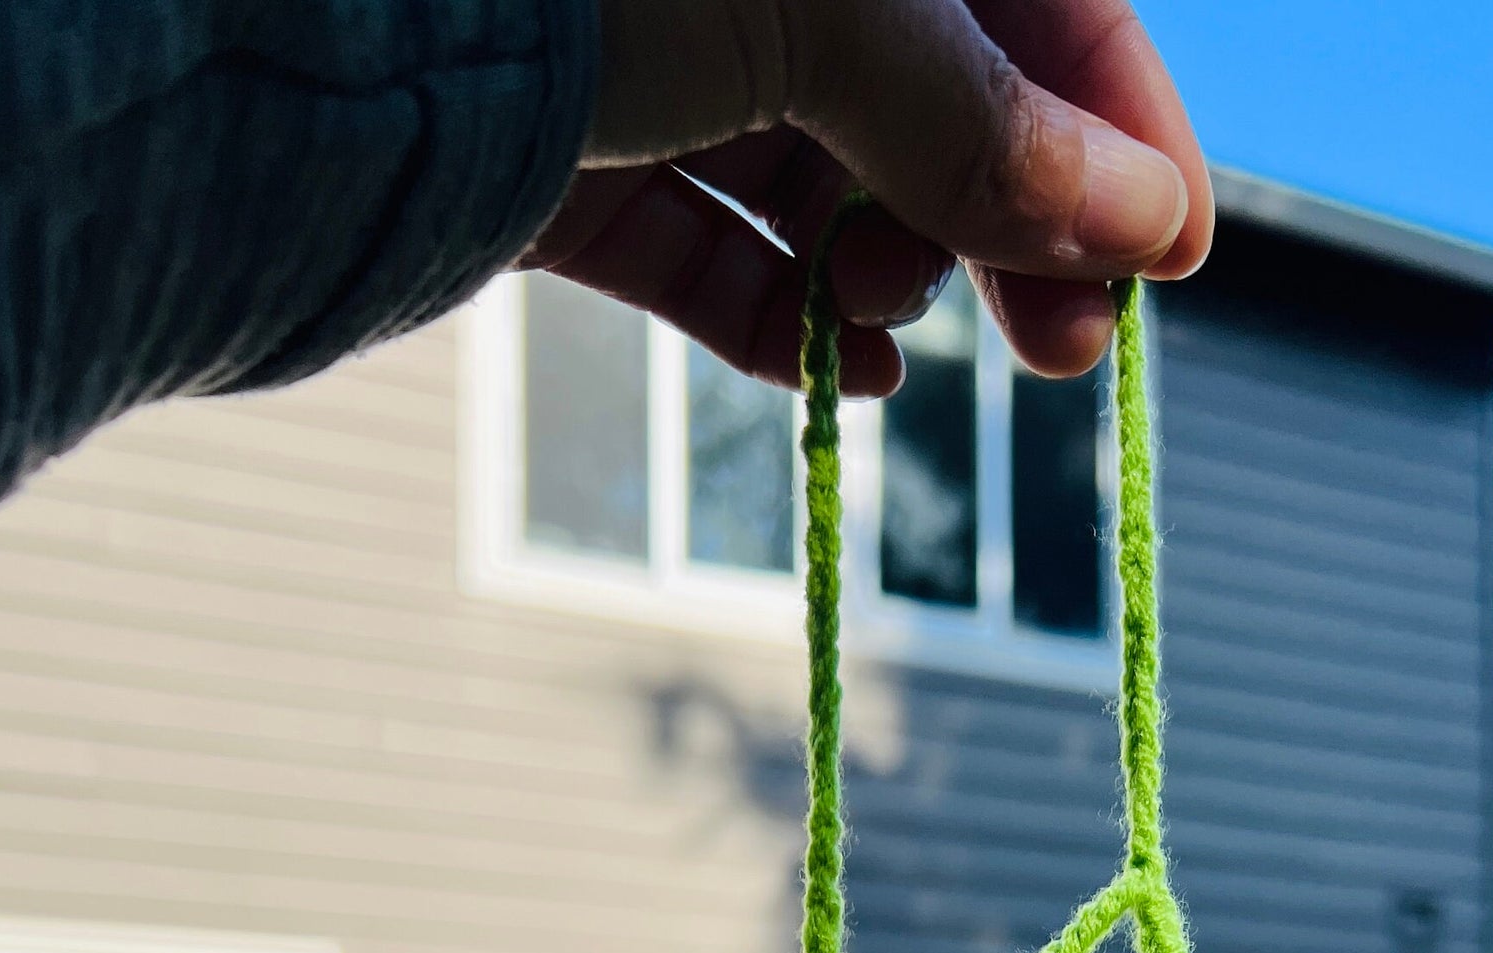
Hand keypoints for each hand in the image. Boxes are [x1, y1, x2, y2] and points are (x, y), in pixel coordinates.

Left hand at [520, 0, 1211, 397]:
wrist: (318, 22)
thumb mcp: (836, 16)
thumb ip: (986, 127)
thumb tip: (1148, 227)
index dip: (1118, 125)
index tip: (1174, 261)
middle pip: (939, 99)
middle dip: (1006, 229)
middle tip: (1066, 359)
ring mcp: (658, 59)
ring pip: (829, 186)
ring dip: (886, 272)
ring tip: (881, 320)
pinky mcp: (572, 166)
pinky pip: (710, 252)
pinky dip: (779, 318)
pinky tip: (840, 377)